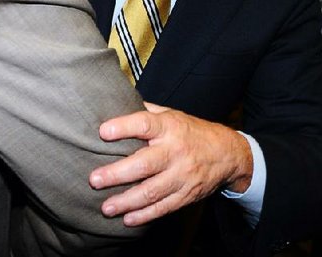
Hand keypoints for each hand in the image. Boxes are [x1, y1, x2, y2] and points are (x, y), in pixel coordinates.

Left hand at [89, 102, 252, 225]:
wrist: (227, 153)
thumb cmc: (191, 130)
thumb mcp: (172, 114)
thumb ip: (145, 112)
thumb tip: (115, 104)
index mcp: (169, 126)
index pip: (144, 124)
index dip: (123, 127)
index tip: (102, 132)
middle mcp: (175, 151)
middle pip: (145, 164)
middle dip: (117, 173)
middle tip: (94, 179)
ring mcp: (182, 175)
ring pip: (152, 191)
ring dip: (127, 201)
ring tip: (106, 207)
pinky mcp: (187, 195)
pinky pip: (164, 207)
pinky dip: (145, 215)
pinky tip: (127, 219)